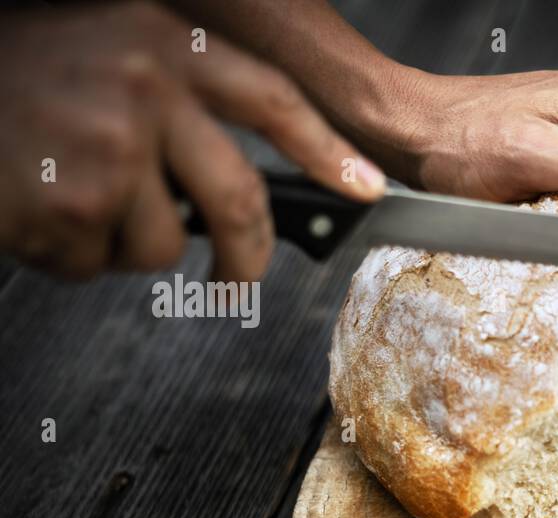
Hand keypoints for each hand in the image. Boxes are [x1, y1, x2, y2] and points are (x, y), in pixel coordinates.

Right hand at [0, 1, 384, 280]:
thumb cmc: (11, 73)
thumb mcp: (104, 50)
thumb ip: (175, 99)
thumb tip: (237, 186)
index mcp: (163, 43)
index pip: (272, 99)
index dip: (326, 150)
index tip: (368, 189)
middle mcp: (147, 89)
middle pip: (240, 199)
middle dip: (246, 255)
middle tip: (236, 281)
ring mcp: (113, 149)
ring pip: (163, 247)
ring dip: (119, 246)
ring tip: (65, 199)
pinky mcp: (77, 205)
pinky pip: (97, 264)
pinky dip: (68, 256)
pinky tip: (33, 210)